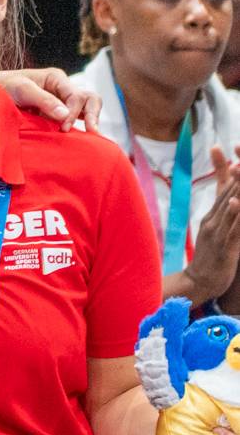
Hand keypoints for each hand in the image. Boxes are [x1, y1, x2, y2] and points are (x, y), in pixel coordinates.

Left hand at [0, 66, 99, 131]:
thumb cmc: (2, 87)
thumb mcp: (21, 89)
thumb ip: (43, 100)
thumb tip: (65, 115)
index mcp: (56, 79)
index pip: (77, 96)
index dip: (74, 112)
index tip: (64, 127)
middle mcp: (62, 90)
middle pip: (90, 100)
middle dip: (93, 115)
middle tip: (92, 133)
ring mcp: (60, 103)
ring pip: (86, 110)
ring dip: (89, 122)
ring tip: (91, 138)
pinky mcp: (54, 116)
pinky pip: (74, 121)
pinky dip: (78, 129)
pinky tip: (80, 140)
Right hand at [185, 147, 239, 298]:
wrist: (198, 282)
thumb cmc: (211, 256)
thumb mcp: (213, 229)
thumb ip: (222, 211)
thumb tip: (231, 197)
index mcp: (212, 216)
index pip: (225, 187)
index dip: (234, 170)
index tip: (239, 152)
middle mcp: (213, 220)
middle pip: (229, 193)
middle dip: (239, 176)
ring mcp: (217, 233)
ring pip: (231, 207)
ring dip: (238, 190)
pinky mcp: (225, 249)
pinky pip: (232, 230)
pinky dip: (234, 216)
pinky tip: (236, 204)